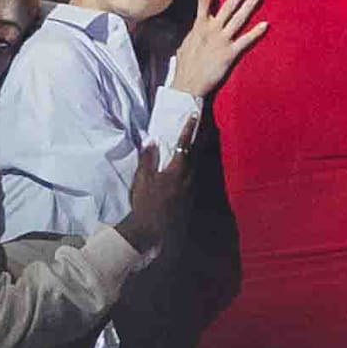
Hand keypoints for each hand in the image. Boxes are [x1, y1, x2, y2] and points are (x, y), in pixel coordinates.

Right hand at [123, 128, 198, 252]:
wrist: (152, 231)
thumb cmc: (145, 204)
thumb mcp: (142, 179)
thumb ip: (147, 158)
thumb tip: (152, 140)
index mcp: (177, 171)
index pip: (184, 145)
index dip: (188, 129)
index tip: (194, 116)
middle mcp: (188, 179)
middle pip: (197, 154)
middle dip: (200, 139)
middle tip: (204, 127)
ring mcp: (191, 190)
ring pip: (197, 167)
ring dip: (197, 154)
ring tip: (197, 144)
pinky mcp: (190, 200)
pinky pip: (194, 179)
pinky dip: (193, 169)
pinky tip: (189, 170)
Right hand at [168, 0, 269, 96]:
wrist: (187, 84)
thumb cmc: (185, 66)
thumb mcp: (185, 44)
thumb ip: (193, 34)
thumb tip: (195, 29)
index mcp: (199, 26)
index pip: (202, 2)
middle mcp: (211, 30)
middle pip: (227, 7)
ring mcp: (221, 41)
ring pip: (238, 19)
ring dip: (248, 7)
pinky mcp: (229, 53)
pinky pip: (245, 40)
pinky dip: (255, 33)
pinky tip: (265, 24)